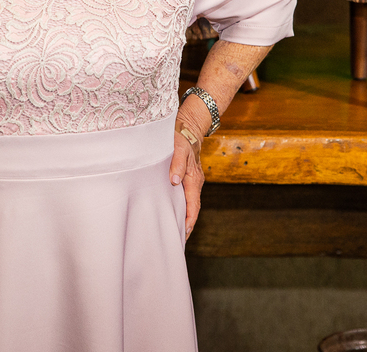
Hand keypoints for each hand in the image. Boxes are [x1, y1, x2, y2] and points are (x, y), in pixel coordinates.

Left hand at [169, 123, 204, 239]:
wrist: (188, 126)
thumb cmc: (181, 137)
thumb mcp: (178, 148)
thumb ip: (176, 164)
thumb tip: (174, 181)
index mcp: (194, 178)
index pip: (193, 205)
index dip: (189, 220)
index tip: (183, 233)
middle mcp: (195, 181)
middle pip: (192, 208)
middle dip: (186, 223)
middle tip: (177, 239)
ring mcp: (191, 180)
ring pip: (188, 202)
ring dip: (183, 215)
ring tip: (173, 229)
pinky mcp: (186, 177)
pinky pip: (184, 195)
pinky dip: (180, 205)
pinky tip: (171, 210)